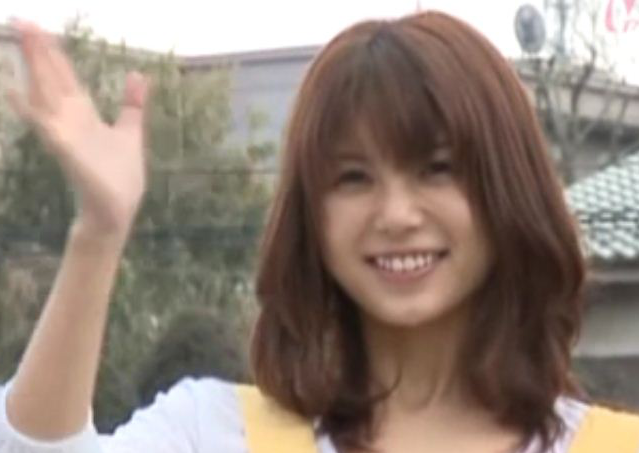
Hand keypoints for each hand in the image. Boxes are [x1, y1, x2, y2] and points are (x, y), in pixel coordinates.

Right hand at [7, 20, 149, 237]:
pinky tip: (13, 92)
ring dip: (32, 68)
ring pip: (45, 94)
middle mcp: (70, 120)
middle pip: (51, 78)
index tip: (41, 28)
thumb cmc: (120, 175)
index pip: (66, 77)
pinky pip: (44, 126)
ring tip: (19, 40)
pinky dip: (28, 109)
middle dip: (39, 50)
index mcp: (84, 114)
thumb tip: (138, 74)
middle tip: (22, 19)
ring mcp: (65, 133)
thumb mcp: (130, 131)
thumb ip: (131, 104)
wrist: (118, 208)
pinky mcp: (66, 150)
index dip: (54, 53)